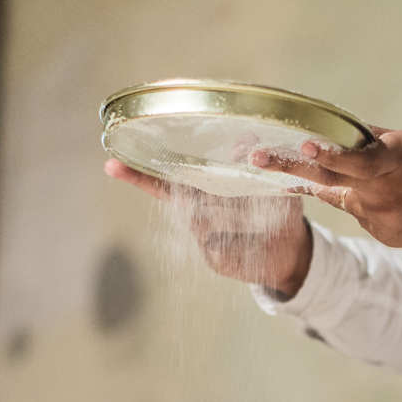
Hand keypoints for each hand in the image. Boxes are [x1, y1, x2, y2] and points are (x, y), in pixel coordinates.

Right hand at [104, 159, 312, 298]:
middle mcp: (196, 216)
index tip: (111, 165)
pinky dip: (245, 240)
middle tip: (253, 203)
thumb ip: (257, 158)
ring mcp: (203, 240)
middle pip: (192, 202)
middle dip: (222, 198)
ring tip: (260, 221)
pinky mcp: (215, 260)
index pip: (165, 184)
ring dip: (236, 217)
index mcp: (203, 193)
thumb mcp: (272, 178)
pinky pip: (223, 245)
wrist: (290, 249)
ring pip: (205, 221)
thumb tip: (245, 141)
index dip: (139, 176)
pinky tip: (257, 240)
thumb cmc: (275, 209)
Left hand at [251, 127, 401, 253]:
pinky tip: (392, 202)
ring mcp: (378, 217)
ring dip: (340, 184)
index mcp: (392, 163)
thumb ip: (370, 141)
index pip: (355, 159)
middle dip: (289, 166)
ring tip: (366, 180)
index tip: (303, 146)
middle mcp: (380, 192)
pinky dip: (364, 203)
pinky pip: (358, 212)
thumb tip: (335, 133)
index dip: (328, 154)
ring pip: (343, 195)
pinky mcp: (380, 234)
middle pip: (328, 178)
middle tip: (256, 157)